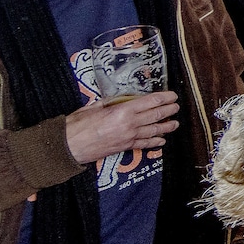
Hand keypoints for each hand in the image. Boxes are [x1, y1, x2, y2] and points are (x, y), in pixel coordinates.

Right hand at [64, 92, 178, 164]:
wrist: (67, 147)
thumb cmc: (76, 125)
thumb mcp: (93, 107)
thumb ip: (110, 102)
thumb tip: (120, 98)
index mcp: (122, 111)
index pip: (150, 102)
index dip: (164, 98)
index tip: (172, 95)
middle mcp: (130, 124)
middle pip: (156, 115)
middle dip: (169, 110)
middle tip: (176, 107)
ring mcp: (129, 137)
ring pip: (154, 131)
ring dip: (167, 127)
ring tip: (175, 123)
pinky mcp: (124, 147)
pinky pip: (144, 144)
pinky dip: (155, 142)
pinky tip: (162, 140)